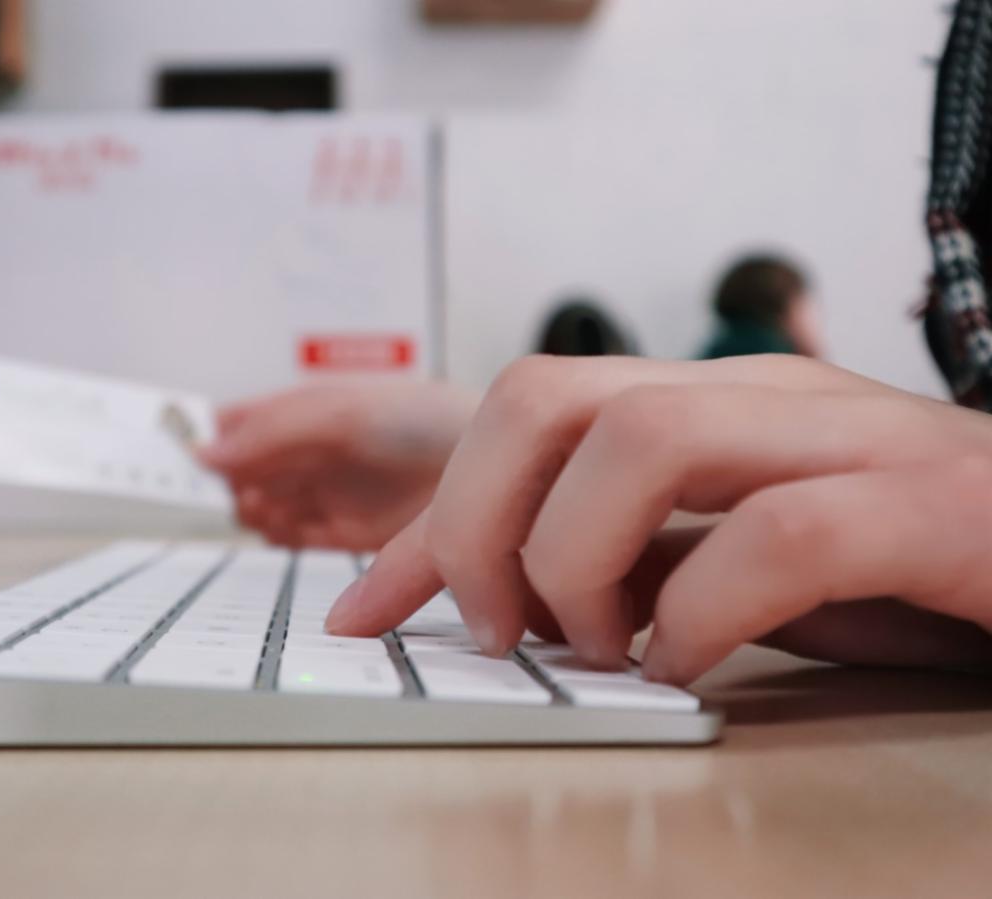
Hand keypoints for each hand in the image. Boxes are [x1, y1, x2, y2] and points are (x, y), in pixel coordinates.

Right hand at [200, 379, 477, 550]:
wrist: (494, 465)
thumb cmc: (426, 421)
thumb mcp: (343, 412)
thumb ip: (274, 431)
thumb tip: (204, 451)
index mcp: (305, 410)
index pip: (240, 421)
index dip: (207, 433)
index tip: (174, 449)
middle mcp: (310, 453)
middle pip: (243, 469)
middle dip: (226, 478)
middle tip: (214, 485)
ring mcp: (325, 494)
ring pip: (260, 506)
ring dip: (251, 507)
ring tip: (263, 502)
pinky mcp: (344, 536)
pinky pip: (290, 538)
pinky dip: (276, 535)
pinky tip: (278, 527)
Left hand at [325, 354, 991, 684]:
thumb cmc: (894, 559)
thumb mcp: (719, 560)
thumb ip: (618, 560)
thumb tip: (492, 596)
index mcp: (697, 404)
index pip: (516, 421)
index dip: (423, 521)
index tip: (363, 608)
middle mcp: (755, 396)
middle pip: (543, 397)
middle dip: (475, 523)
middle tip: (497, 629)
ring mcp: (843, 437)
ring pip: (642, 440)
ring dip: (578, 563)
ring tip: (602, 648)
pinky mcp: (929, 506)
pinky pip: (779, 534)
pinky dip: (703, 613)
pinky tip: (693, 662)